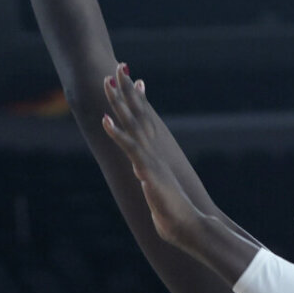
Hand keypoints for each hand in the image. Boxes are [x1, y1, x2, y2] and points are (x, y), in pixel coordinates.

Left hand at [102, 65, 204, 250]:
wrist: (188, 226)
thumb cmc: (174, 215)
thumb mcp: (159, 193)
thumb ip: (153, 182)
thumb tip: (148, 180)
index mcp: (155, 155)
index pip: (147, 120)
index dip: (140, 99)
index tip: (136, 79)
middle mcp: (153, 151)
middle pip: (139, 113)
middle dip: (128, 89)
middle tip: (119, 66)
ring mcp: (150, 158)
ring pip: (132, 124)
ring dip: (119, 101)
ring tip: (108, 81)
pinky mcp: (146, 170)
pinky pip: (129, 148)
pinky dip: (117, 133)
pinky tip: (105, 119)